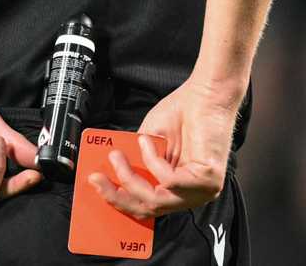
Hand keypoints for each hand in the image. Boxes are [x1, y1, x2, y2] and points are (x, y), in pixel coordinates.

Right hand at [88, 76, 242, 218]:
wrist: (205, 95)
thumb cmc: (181, 114)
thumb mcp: (147, 142)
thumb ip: (135, 161)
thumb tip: (109, 171)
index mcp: (179, 188)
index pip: (148, 207)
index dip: (120, 201)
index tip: (97, 186)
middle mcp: (191, 194)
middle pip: (150, 209)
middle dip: (118, 196)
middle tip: (97, 178)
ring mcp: (202, 190)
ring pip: (156, 200)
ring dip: (130, 176)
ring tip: (117, 155)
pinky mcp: (208, 181)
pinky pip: (169, 181)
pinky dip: (152, 160)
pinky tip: (147, 142)